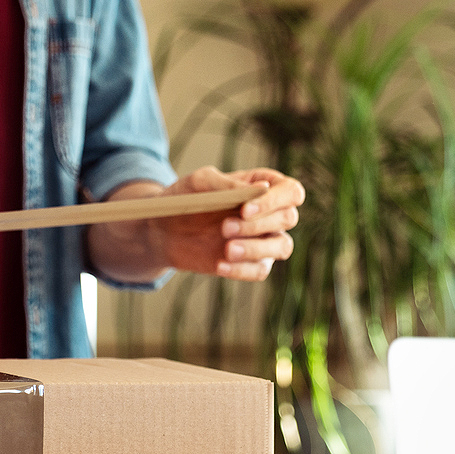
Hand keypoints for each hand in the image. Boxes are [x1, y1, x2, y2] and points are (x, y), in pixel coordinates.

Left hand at [89, 166, 303, 282]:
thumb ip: (225, 183)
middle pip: (287, 218)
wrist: (164, 230)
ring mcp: (264, 239)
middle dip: (257, 224)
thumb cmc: (185, 198)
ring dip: (256, 248)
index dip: (274, 201)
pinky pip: (260, 270)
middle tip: (224, 227)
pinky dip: (242, 270)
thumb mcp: (199, 183)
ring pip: (282, 247)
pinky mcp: (250, 263)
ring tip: (227, 249)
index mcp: (264, 186)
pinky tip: (219, 266)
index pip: (291, 192)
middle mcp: (271, 212)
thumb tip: (260, 188)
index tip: (245, 210)